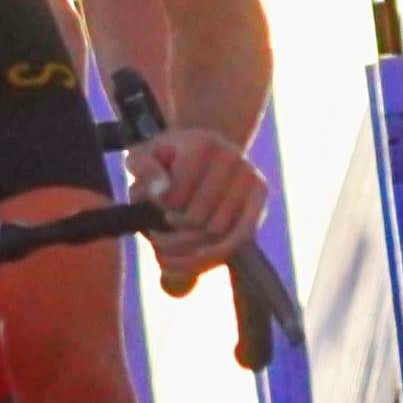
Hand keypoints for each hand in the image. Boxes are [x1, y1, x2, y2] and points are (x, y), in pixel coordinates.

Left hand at [124, 125, 265, 280]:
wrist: (200, 154)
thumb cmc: (164, 159)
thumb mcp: (142, 157)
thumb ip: (145, 170)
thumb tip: (164, 192)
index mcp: (202, 143)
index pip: (175, 195)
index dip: (159, 209)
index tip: (153, 203)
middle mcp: (232, 156)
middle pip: (196, 218)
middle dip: (172, 229)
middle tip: (158, 228)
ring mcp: (250, 177)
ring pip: (216, 232)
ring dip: (186, 246)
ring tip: (166, 242)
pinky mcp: (260, 197)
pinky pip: (242, 236)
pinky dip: (215, 254)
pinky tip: (191, 259)